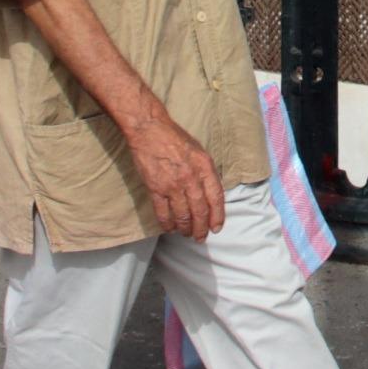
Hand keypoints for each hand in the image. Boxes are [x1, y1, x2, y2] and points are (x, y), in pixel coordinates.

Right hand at [125, 112, 224, 239]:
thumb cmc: (176, 139)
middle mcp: (191, 178)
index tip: (216, 228)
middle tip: (200, 238)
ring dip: (185, 228)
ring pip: (182, 215)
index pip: (216, 197)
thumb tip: (210, 193)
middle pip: (200, 210)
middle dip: (201, 228)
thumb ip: (206, 172)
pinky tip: (169, 229)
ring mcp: (172, 185)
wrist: (150, 130)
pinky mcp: (155, 189)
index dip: (217, 216)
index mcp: (205, 167)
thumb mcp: (199, 151)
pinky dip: (167, 224)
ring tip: (186, 234)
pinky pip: (163, 213)